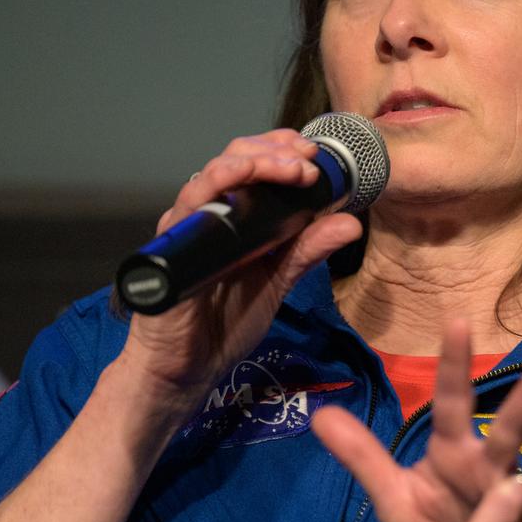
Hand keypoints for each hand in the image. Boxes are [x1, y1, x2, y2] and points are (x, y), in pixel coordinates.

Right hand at [123, 129, 362, 415]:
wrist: (186, 370)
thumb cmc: (224, 323)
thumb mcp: (277, 282)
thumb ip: (308, 251)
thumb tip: (350, 222)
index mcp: (235, 218)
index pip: (255, 165)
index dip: (283, 150)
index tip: (315, 153)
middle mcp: (209, 213)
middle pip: (235, 158)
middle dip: (274, 151)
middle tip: (308, 159)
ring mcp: (188, 226)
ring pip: (213, 173)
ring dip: (253, 161)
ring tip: (289, 168)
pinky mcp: (171, 245)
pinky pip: (188, 205)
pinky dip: (214, 184)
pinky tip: (237, 178)